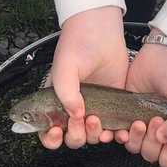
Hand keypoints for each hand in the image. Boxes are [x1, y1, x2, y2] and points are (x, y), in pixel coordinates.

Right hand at [43, 6, 128, 151]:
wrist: (102, 29)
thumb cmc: (77, 44)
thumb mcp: (65, 67)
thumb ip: (66, 93)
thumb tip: (76, 116)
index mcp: (56, 101)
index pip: (48, 130)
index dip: (51, 137)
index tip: (57, 131)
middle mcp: (74, 107)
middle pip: (72, 137)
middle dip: (76, 135)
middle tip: (81, 120)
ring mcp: (95, 106)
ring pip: (93, 136)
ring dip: (95, 135)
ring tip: (98, 121)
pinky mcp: (114, 103)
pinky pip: (114, 128)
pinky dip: (116, 134)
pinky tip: (118, 130)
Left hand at [114, 29, 166, 166]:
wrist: (165, 50)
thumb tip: (161, 138)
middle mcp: (160, 131)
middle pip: (151, 155)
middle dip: (150, 144)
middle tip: (154, 121)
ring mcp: (142, 122)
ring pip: (134, 146)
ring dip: (134, 139)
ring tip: (137, 122)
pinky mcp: (125, 111)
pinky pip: (118, 131)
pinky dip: (116, 134)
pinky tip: (118, 128)